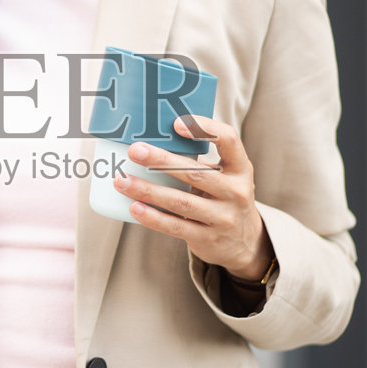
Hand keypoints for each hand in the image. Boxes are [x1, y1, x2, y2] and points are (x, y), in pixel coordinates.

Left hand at [113, 114, 274, 280]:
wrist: (244, 242)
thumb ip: (201, 160)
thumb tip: (152, 140)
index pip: (229, 140)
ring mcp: (223, 218)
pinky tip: (134, 207)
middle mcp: (236, 192)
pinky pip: (176, 227)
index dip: (204, 129)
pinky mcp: (207, 239)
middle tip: (135, 151)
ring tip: (122, 181)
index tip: (176, 124)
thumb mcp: (226, 176)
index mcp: (240, 168)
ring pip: (181, 202)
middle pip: (196, 173)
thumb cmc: (224, 197)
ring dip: (148, 190)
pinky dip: (153, 217)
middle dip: (161, 161)